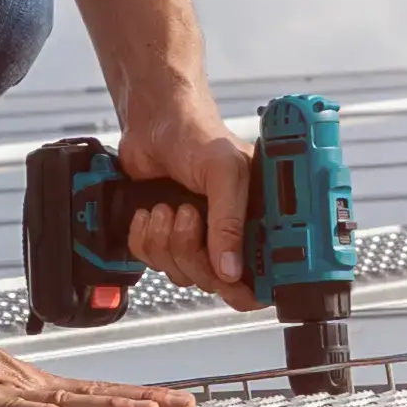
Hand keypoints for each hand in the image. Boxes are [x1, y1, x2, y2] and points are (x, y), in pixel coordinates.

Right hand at [0, 303, 193, 406]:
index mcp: (40, 388)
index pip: (100, 394)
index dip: (139, 397)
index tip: (176, 400)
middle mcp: (33, 387)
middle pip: (99, 395)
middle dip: (145, 400)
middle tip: (185, 403)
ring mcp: (9, 392)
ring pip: (70, 399)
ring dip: (112, 405)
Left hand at [105, 99, 260, 304]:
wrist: (154, 122)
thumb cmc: (198, 135)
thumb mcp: (224, 172)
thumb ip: (229, 221)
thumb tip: (231, 269)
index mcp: (257, 220)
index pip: (262, 275)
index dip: (245, 284)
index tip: (228, 276)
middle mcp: (230, 235)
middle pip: (214, 282)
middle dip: (192, 252)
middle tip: (188, 213)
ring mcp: (197, 239)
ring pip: (181, 274)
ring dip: (166, 241)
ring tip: (168, 206)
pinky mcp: (166, 238)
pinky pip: (152, 263)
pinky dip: (144, 239)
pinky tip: (150, 211)